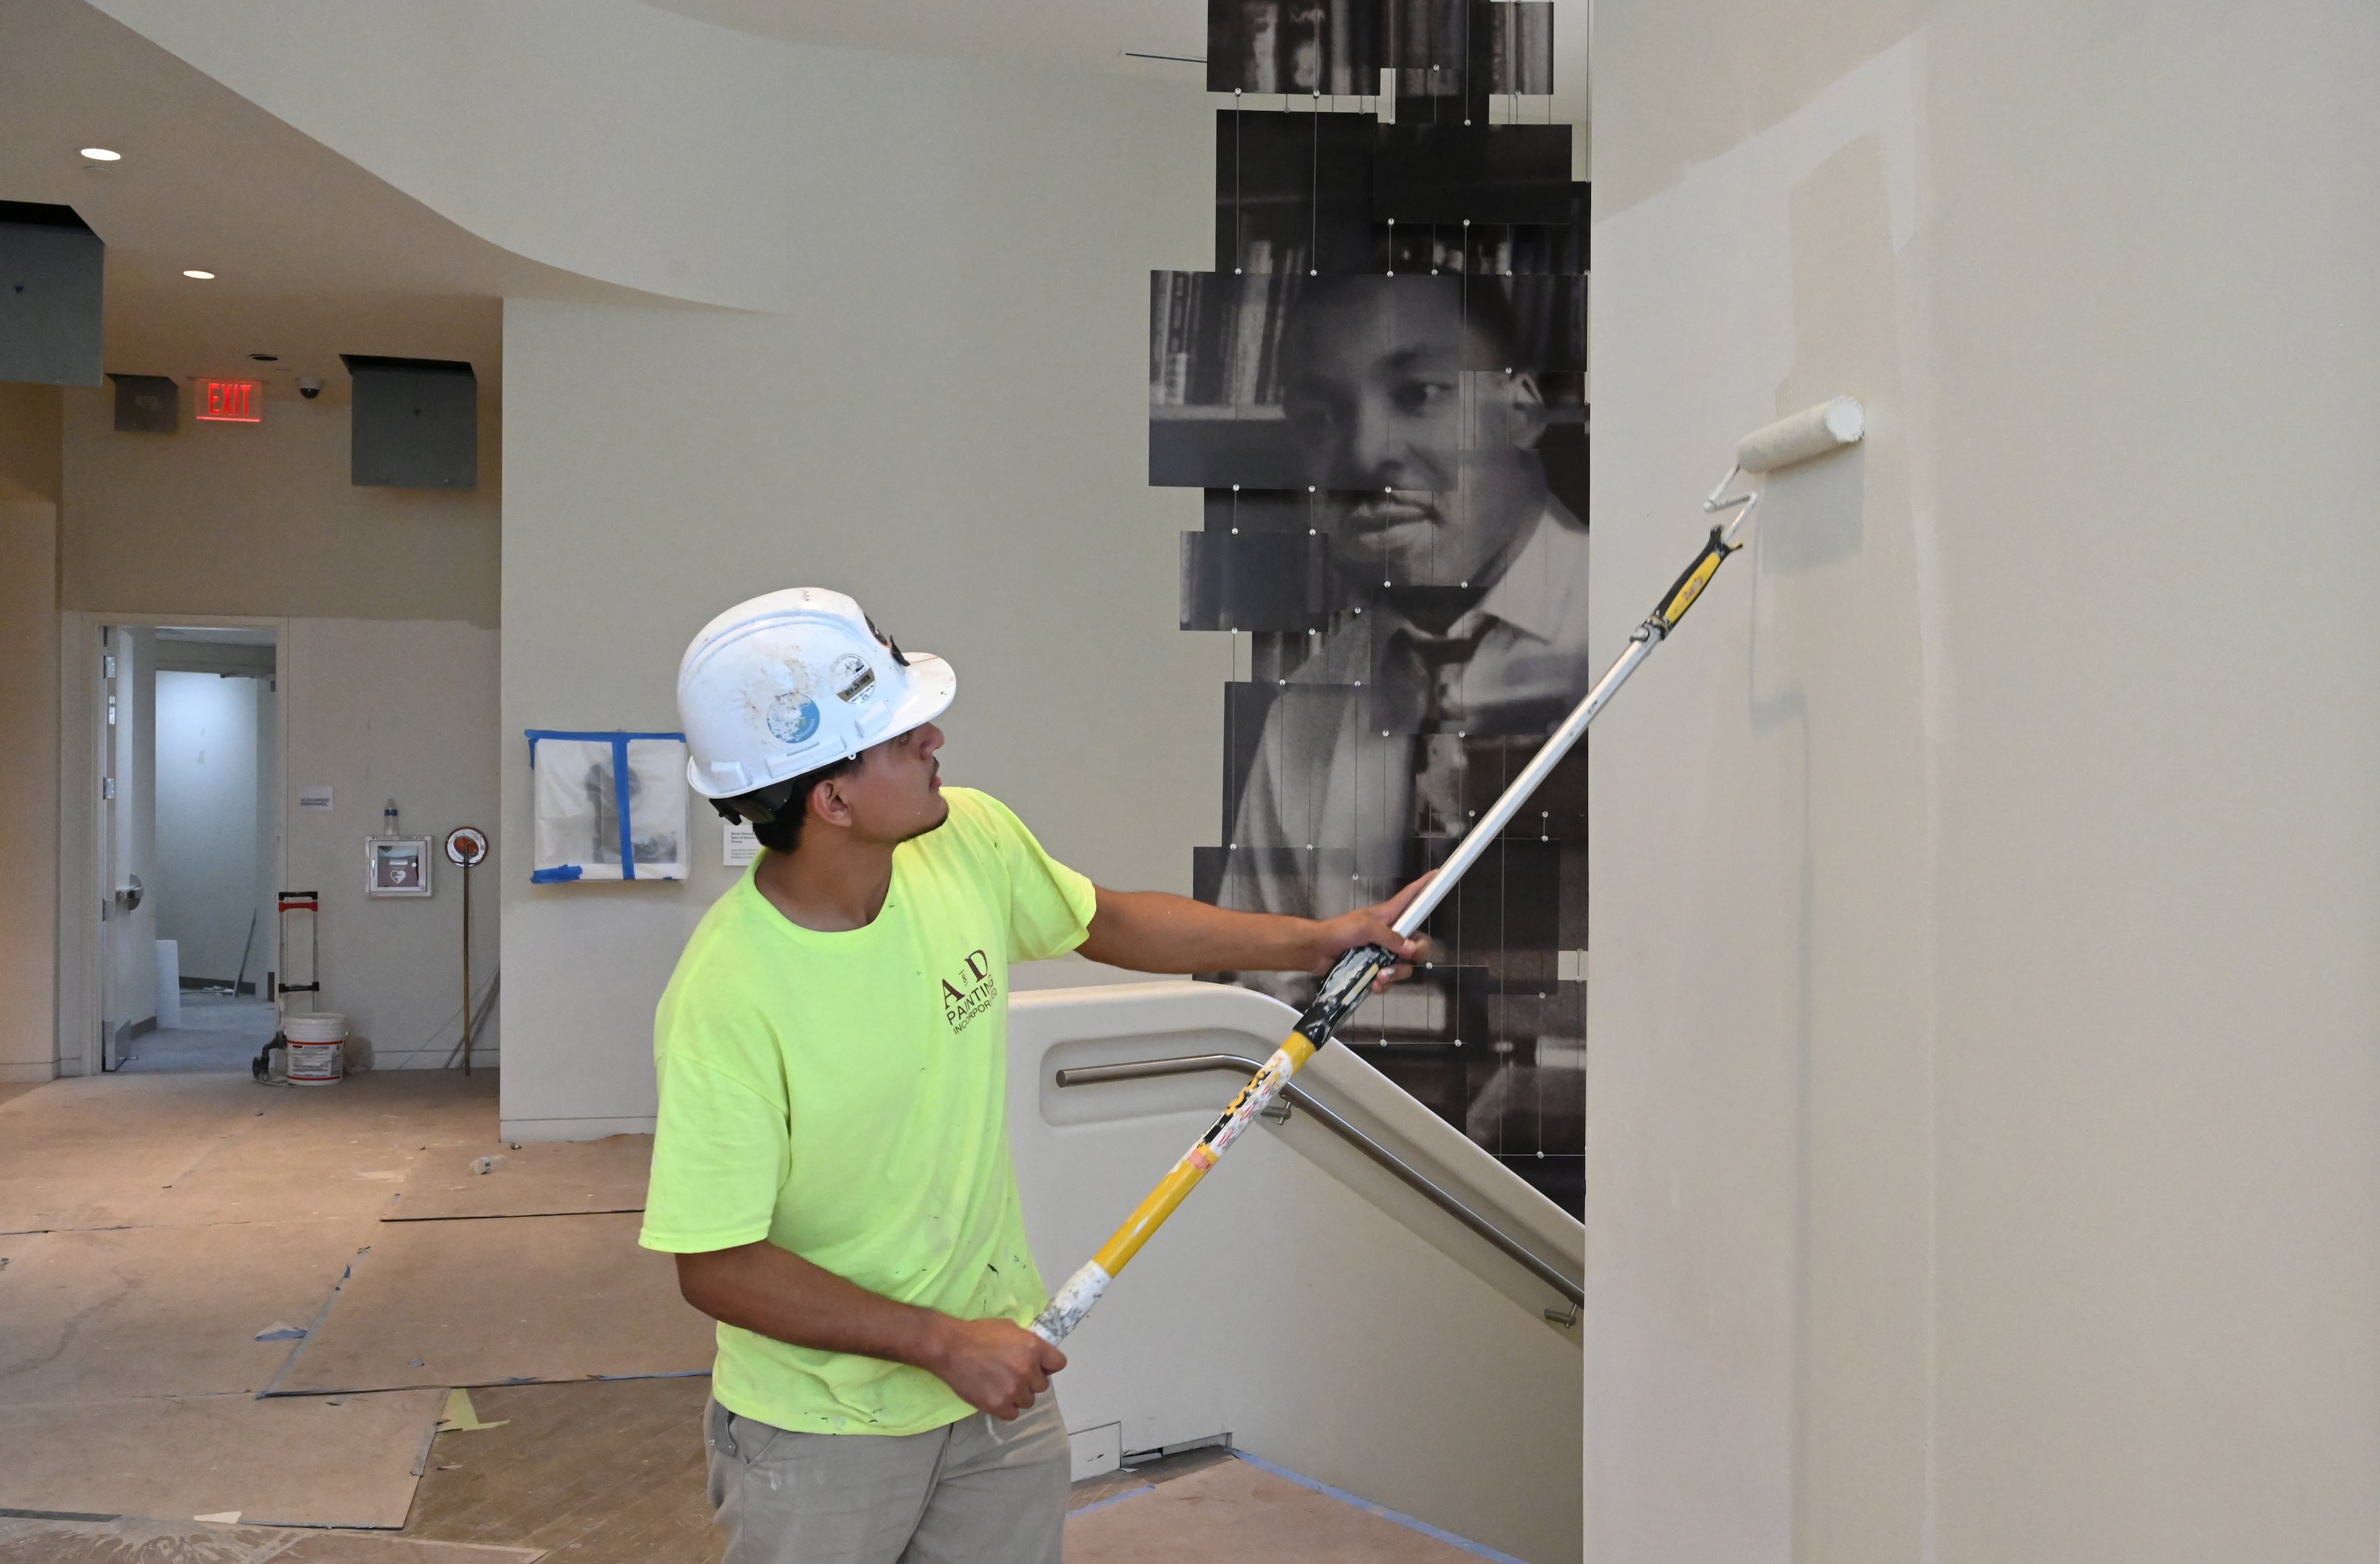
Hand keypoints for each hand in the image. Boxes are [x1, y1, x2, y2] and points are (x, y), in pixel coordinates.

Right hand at [923, 1316, 1066, 1419]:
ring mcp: (1014, 1390)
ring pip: (1028, 1401)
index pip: (1059, 1364)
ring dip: (1018, 1395)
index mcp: (1034, 1348)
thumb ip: (1028, 1343)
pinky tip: (995, 1396)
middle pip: (1042, 1385)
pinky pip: (1013, 1414)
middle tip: (1012, 1374)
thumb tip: (1036, 1354)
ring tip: (1001, 1385)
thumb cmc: (979, 1333)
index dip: (1048, 1365)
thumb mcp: (1010, 1328)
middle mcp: (1028, 1370)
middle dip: (1030, 1381)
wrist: (951, 1348)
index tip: (1038, 1365)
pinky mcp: (999, 1405)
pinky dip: (1006, 1407)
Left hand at [1311, 874, 1436, 992]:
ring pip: (1405, 966)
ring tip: (1380, 976)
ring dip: (1395, 973)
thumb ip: (1390, 937)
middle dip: (1415, 953)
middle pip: (1417, 942)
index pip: (1410, 897)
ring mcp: (1383, 953)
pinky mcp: (1374, 969)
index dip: (1424, 886)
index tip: (1438, 874)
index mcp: (1388, 916)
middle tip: (1406, 956)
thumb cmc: (1339, 931)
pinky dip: (1383, 984)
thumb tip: (1410, 949)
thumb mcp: (1365, 927)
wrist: (1317, 951)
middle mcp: (1390, 934)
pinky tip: (1373, 983)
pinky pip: (1389, 980)